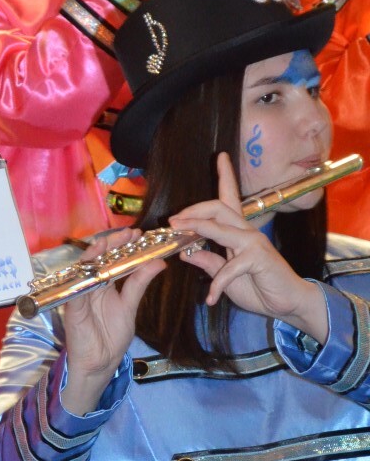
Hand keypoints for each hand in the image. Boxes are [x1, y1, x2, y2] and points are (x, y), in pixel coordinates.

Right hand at [61, 232, 164, 414]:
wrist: (100, 363)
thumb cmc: (112, 337)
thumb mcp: (130, 307)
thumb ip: (139, 284)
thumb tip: (159, 262)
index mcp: (106, 285)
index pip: (114, 260)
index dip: (124, 246)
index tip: (138, 234)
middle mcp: (92, 285)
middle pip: (100, 260)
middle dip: (112, 244)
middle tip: (129, 233)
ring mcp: (81, 294)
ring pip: (86, 269)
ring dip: (96, 254)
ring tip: (108, 242)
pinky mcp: (73, 306)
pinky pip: (76, 287)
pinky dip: (83, 275)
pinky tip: (92, 264)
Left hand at [169, 153, 327, 341]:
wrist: (288, 304)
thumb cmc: (258, 288)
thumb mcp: (225, 276)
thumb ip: (209, 263)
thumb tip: (185, 253)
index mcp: (238, 232)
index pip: (229, 199)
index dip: (226, 176)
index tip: (220, 156)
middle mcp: (246, 232)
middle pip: (219, 207)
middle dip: (193, 209)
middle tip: (172, 221)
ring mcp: (253, 242)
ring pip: (221, 227)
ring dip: (196, 229)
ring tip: (178, 241)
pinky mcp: (258, 258)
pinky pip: (229, 267)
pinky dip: (217, 284)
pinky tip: (211, 298)